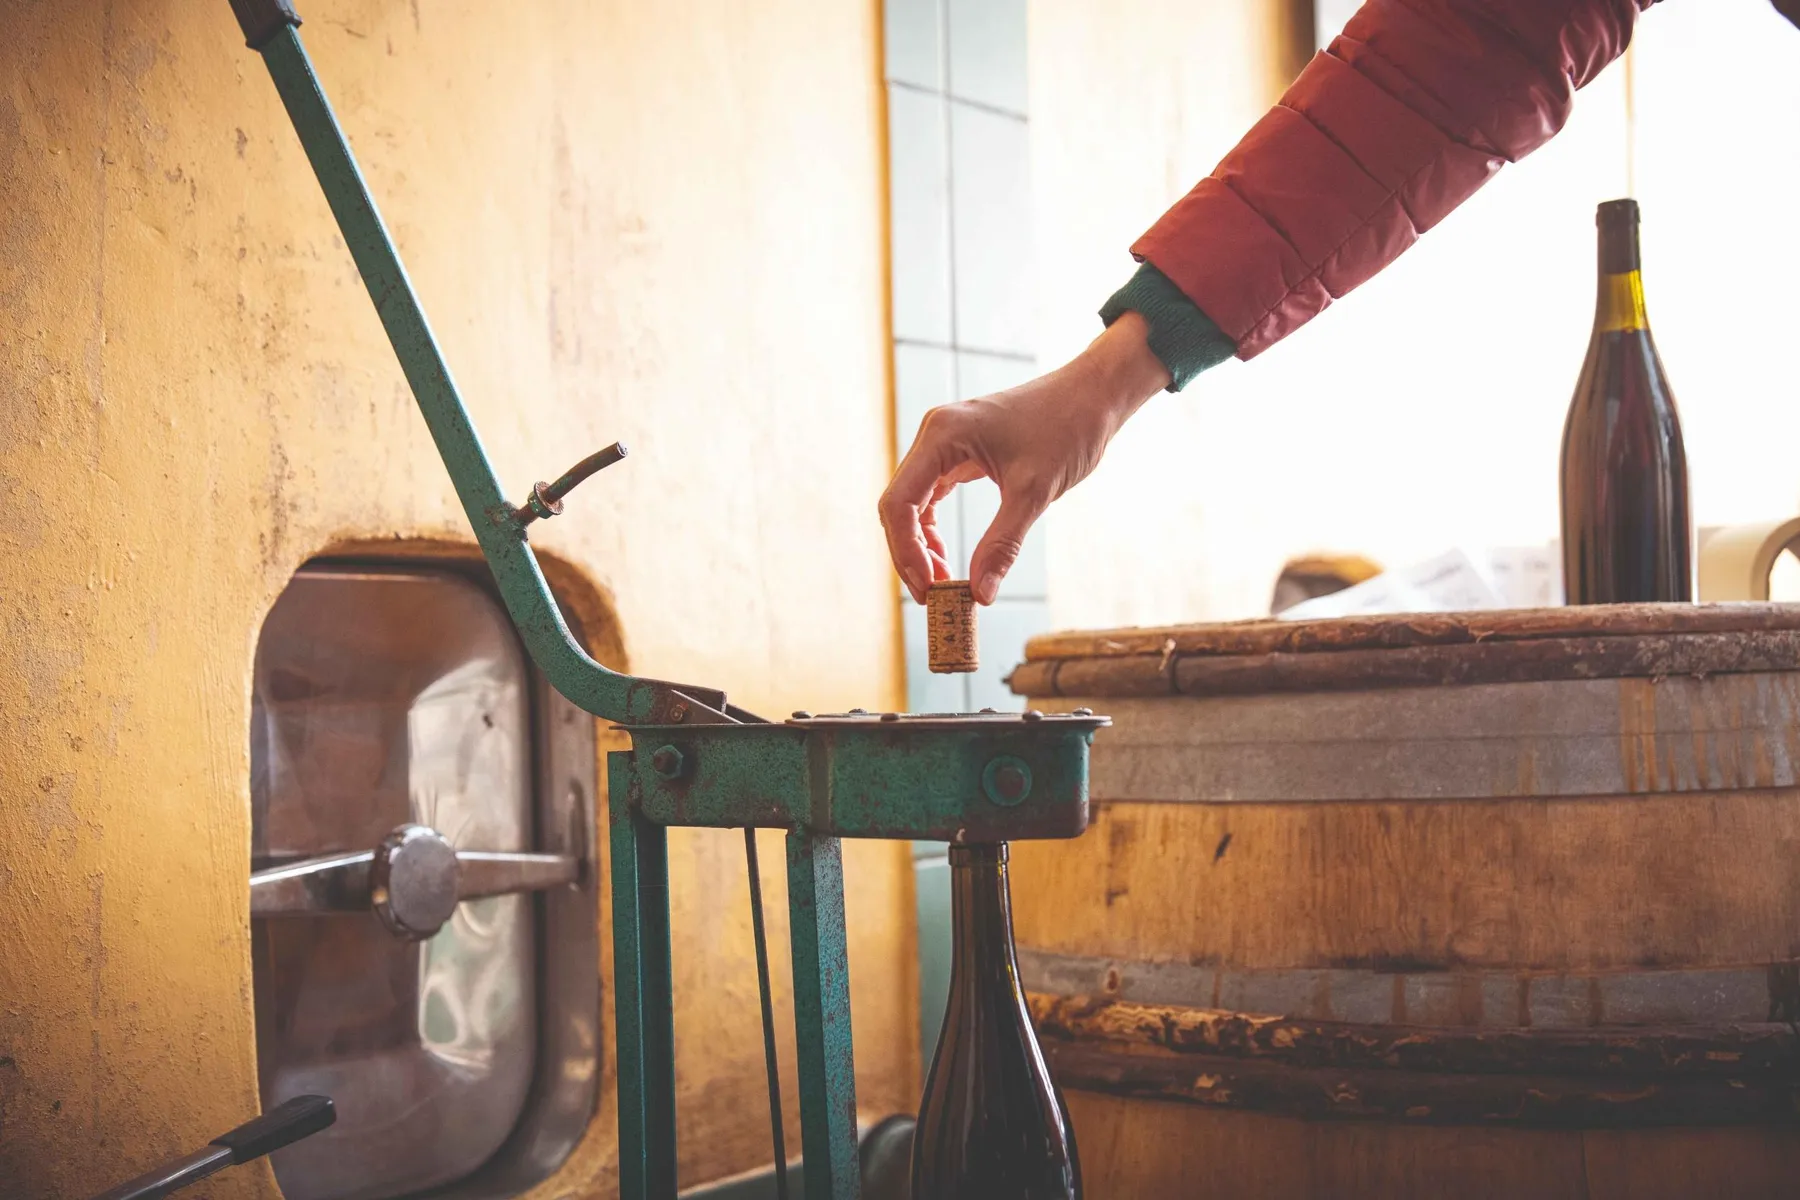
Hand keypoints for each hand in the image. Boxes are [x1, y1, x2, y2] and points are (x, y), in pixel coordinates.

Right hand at [879, 312, 1170, 604]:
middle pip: (898, 505)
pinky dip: (934, 529)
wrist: (1094, 396)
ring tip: (943, 581)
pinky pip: (932, 495)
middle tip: (934, 596)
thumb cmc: (1068, 430)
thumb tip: (980, 596)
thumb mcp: (1034, 493)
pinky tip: (947, 556)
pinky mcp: (959, 451)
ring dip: (920, 545)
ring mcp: (945, 442)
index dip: (905, 551)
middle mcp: (934, 435)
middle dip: (910, 553)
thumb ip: (1002, 545)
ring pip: (912, 503)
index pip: (899, 502)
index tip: (929, 589)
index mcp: (942, 435)